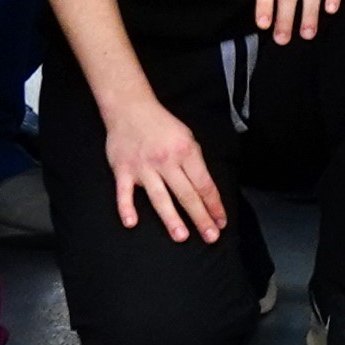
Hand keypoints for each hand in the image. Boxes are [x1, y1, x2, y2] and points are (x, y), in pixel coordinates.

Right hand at [92, 89, 227, 242]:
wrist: (130, 107)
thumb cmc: (161, 125)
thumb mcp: (187, 137)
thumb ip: (194, 163)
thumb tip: (205, 192)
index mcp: (186, 151)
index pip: (204, 184)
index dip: (214, 205)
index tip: (221, 222)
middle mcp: (166, 160)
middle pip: (186, 194)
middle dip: (200, 217)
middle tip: (210, 236)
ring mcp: (143, 167)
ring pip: (160, 197)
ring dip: (171, 218)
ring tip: (181, 236)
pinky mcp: (123, 170)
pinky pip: (124, 192)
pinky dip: (126, 207)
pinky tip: (131, 223)